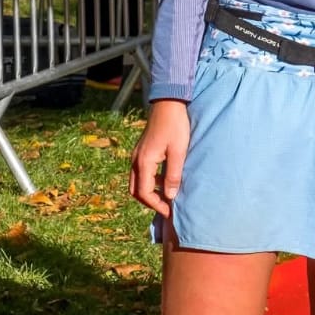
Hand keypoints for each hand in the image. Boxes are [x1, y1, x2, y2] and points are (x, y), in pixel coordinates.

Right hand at [130, 99, 190, 216]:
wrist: (168, 103)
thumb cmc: (176, 126)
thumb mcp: (178, 151)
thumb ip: (173, 175)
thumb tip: (170, 197)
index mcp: (144, 162)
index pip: (144, 193)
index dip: (156, 205)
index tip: (169, 212)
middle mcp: (136, 160)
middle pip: (136, 190)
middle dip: (149, 201)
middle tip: (166, 208)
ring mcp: (137, 155)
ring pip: (136, 181)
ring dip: (148, 192)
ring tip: (166, 197)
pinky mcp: (142, 150)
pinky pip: (140, 172)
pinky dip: (149, 181)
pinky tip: (165, 180)